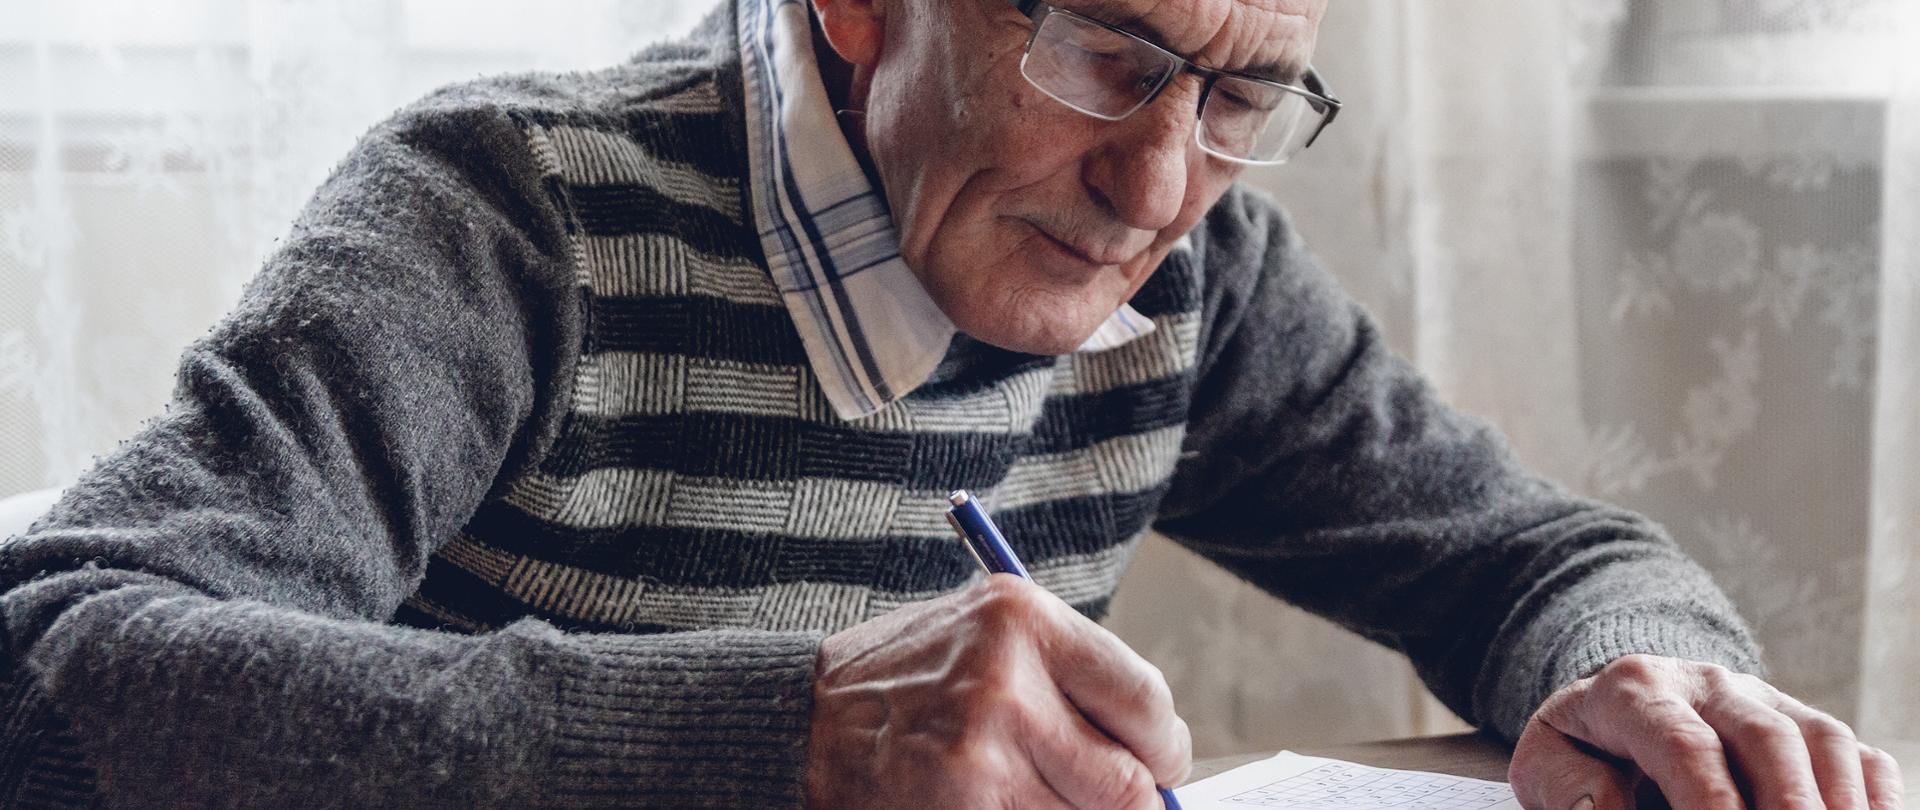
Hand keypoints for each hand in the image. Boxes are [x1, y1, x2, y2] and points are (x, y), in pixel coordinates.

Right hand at [805, 574, 1190, 808]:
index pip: (1144, 699)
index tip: (1158, 761)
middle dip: (1128, 800)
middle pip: (1127, 780)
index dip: (1162, 745)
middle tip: (1111, 797)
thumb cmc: (906, 680)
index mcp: (1025, 618)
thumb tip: (1158, 750)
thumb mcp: (987, 637)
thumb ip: (1068, 678)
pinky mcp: (966, 804)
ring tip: (1025, 790)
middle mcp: (1008, 680)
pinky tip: (994, 802)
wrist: (802, 721)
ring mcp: (983, 752)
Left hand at [1510, 654, 1904, 809]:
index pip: (1683, 742)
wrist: (1611, 708)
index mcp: (1634, 690)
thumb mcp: (1549, 763)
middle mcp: (1706, 685)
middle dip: (1790, 801)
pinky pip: (1855, 748)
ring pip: (1819, 736)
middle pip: (1767, 735)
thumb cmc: (1580, 749)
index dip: (1709, 799)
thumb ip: (1568, 788)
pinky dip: (1876, 791)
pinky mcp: (1799, 722)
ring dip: (1839, 798)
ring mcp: (1761, 699)